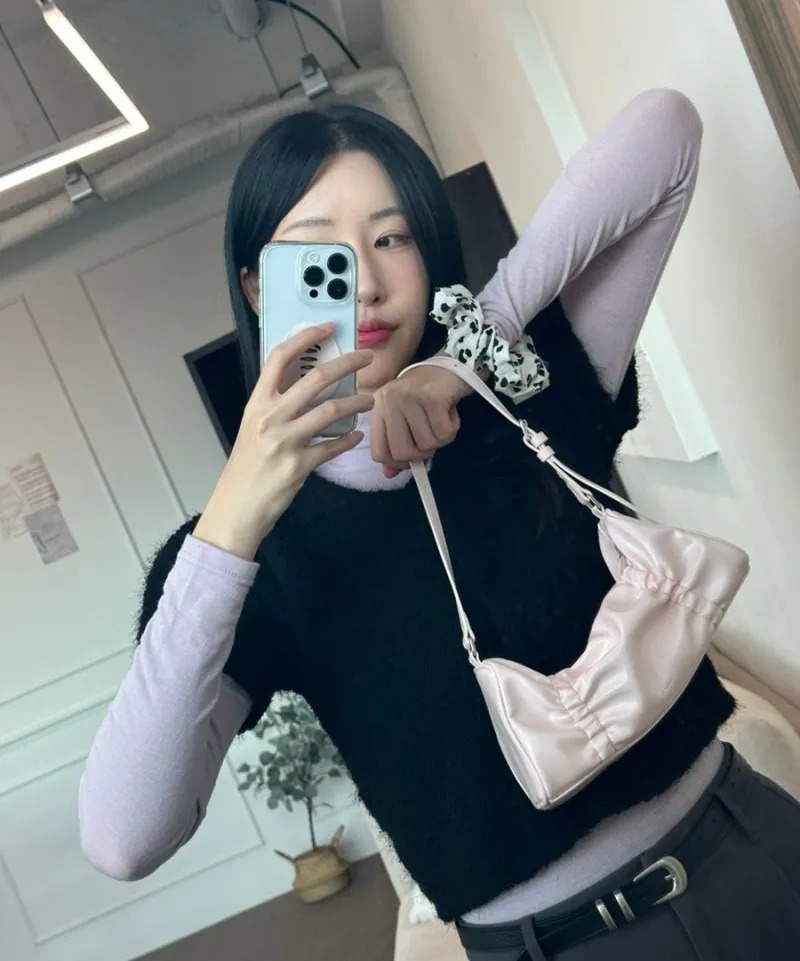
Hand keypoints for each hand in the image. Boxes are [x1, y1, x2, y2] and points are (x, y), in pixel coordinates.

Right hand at [194, 324, 374, 558]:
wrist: (236, 508)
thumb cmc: (246, 468)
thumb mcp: (254, 429)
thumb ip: (276, 407)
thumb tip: (307, 386)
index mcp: (257, 404)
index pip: (280, 358)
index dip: (305, 337)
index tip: (327, 328)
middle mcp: (269, 418)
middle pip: (315, 378)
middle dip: (347, 363)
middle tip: (367, 358)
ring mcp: (285, 441)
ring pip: (330, 410)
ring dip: (356, 402)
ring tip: (370, 400)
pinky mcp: (299, 466)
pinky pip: (332, 447)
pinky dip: (348, 440)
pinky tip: (357, 436)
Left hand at [370, 362, 472, 478]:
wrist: (452, 364)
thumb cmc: (427, 394)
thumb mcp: (406, 418)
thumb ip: (396, 445)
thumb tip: (389, 475)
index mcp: (378, 408)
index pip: (379, 452)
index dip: (397, 463)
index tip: (413, 456)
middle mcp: (388, 401)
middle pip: (402, 453)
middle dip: (423, 453)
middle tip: (432, 435)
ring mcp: (409, 397)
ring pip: (427, 444)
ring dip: (441, 438)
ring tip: (442, 417)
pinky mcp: (432, 397)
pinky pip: (444, 433)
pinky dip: (452, 428)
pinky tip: (450, 411)